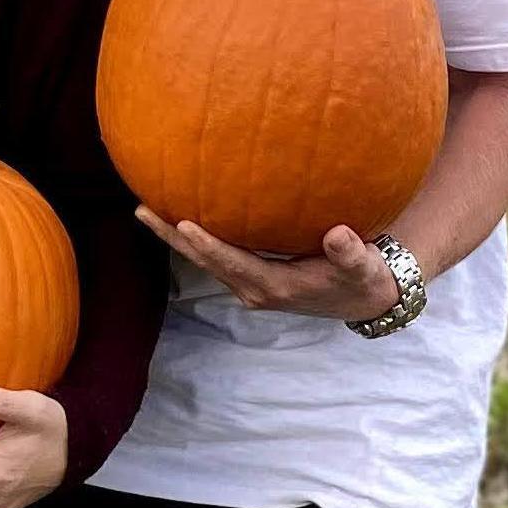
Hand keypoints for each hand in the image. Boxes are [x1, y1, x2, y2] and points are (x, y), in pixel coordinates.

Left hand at [139, 211, 402, 320]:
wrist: (366, 299)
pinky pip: (217, 256)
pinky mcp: (252, 278)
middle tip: (141, 209)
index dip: (208, 245)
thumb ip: (350, 252)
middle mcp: (255, 289)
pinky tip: (181, 216)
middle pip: (205, 262)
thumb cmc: (364, 278)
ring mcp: (250, 285)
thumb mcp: (363, 267)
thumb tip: (337, 235)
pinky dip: (196, 239)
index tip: (183, 223)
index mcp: (274, 287)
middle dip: (173, 236)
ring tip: (147, 208)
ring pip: (206, 261)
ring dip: (177, 237)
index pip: (233, 263)